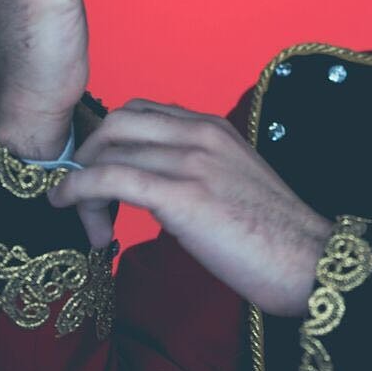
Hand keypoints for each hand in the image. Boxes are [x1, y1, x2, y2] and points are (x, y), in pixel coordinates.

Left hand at [47, 99, 333, 316]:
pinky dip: (76, 187)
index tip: (97, 169)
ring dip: (79, 178)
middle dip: (87, 151)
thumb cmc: (273, 233)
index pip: (143, 111)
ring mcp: (192, 161)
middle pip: (118, 121)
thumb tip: (157, 189)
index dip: (110, 138)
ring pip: (109, 149)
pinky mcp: (182, 195)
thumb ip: (198, 171)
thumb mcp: (235, 182)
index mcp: (214, 128)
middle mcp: (201, 134)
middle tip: (80, 187)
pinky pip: (110, 178)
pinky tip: (63, 203)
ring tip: (75, 209)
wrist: (308, 259)